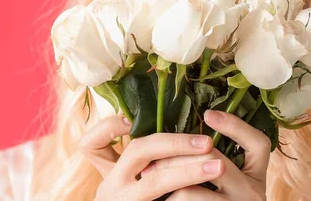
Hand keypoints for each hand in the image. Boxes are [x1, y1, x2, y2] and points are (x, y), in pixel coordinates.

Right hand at [79, 115, 223, 200]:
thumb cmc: (140, 200)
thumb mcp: (131, 183)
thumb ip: (145, 163)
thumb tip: (182, 133)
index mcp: (110, 174)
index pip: (93, 145)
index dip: (110, 127)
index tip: (132, 119)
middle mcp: (113, 188)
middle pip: (137, 152)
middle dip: (174, 143)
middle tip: (207, 142)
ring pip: (155, 182)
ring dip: (189, 170)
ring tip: (218, 166)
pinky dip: (189, 197)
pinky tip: (211, 194)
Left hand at [142, 110, 270, 199]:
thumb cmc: (219, 199)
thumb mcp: (229, 181)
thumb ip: (216, 159)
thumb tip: (186, 127)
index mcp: (257, 174)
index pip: (258, 143)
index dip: (236, 126)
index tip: (209, 114)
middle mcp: (252, 192)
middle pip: (215, 162)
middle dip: (178, 156)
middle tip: (154, 159)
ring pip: (190, 191)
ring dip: (165, 181)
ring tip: (148, 178)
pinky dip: (166, 200)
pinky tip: (158, 197)